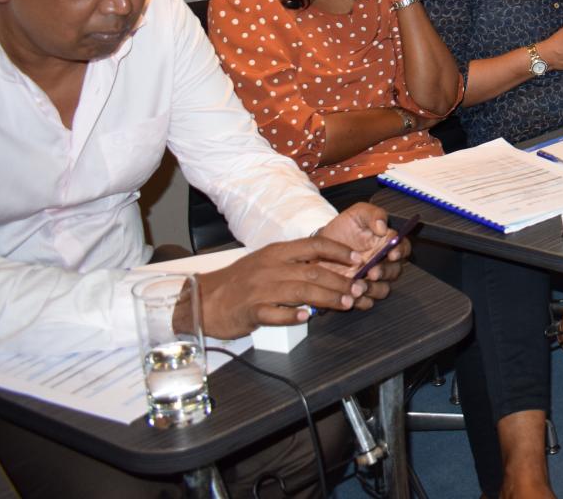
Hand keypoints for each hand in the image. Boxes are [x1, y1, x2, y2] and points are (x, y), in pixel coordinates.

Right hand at [193, 236, 369, 338]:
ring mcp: (260, 289)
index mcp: (277, 252)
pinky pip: (275, 313)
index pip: (314, 244)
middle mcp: (271, 267)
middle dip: (341, 281)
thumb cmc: (239, 281)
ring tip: (346, 303)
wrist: (203, 299)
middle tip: (360, 289)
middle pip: (313, 271)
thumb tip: (328, 268)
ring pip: (301, 291)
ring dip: (327, 298)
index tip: (358, 259)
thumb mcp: (266, 262)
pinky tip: (307, 317)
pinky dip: (292, 315)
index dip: (339, 251)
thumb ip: (293, 263)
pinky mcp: (251, 311)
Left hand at [318, 202, 410, 305]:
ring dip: (373, 289)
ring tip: (358, 284)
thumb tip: (383, 226)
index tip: (392, 253)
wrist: (318, 247)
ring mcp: (370, 279)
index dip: (400, 251)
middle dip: (385, 272)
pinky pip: (366, 302)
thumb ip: (373, 214)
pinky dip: (361, 301)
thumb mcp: (357, 214)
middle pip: (395, 271)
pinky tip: (352, 295)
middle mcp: (381, 263)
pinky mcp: (357, 293)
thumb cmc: (341, 229)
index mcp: (386, 243)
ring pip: (383, 289)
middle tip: (372, 271)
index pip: (403, 248)